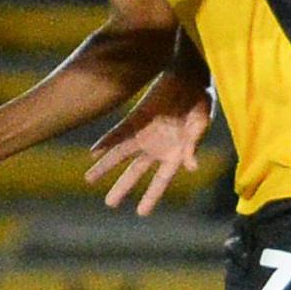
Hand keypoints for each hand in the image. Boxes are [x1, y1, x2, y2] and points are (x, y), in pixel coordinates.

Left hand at [85, 84, 212, 215]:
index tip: (142, 213)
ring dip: (105, 167)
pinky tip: (93, 153)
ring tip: (89, 179)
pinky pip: (117, 134)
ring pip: (121, 155)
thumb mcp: (201, 122)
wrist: (189, 76)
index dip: (151, 196)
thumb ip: (194, 145)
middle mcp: (157, 148)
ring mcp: (144, 134)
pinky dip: (105, 143)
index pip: (161, 180)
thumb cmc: (201, 100)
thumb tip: (192, 168)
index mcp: (176, 153)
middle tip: (109, 204)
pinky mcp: (136, 119)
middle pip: (135, 172)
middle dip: (122, 187)